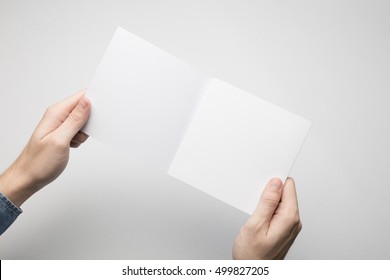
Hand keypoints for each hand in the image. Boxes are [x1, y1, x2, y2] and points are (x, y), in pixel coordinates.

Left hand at [0, 90, 90, 206]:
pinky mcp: (63, 133)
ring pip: (82, 121)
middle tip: (81, 133)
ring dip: (84, 132)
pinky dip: (80, 138)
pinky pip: (78, 130)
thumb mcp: (60, 140)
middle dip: (90, 120)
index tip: (101, 111)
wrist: (28, 177)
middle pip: (83, 107)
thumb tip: (87, 101)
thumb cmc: (39, 162)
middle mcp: (57, 116)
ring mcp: (60, 124)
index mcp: (56, 113)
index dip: (94, 101)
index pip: (80, 97)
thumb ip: (75, 120)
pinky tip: (72, 145)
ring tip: (73, 142)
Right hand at [233, 177, 301, 258]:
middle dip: (269, 192)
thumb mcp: (255, 225)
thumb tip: (275, 183)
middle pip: (285, 192)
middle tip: (256, 203)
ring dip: (267, 202)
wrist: (253, 272)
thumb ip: (267, 202)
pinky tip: (258, 218)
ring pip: (280, 201)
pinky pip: (277, 210)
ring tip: (256, 214)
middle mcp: (293, 221)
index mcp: (289, 218)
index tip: (263, 183)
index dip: (274, 181)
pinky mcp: (283, 228)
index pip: (288, 186)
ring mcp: (289, 225)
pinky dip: (267, 210)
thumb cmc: (252, 255)